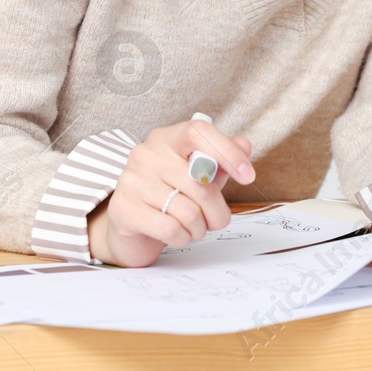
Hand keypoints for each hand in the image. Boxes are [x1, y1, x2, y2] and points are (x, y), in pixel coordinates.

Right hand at [87, 118, 253, 267]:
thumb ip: (220, 161)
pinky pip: (170, 228)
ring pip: (188, 211)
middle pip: (200, 183)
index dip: (227, 152)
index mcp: (166, 138)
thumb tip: (244, 145)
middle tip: (216, 220)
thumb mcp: (198, 176)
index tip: (248, 176)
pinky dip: (182, 238)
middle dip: (217, 211)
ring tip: (193, 228)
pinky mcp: (123, 208)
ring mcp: (131, 180)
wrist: (129, 225)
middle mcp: (146, 154)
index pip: (198, 132)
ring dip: (199, 228)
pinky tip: (177, 235)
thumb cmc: (168, 196)